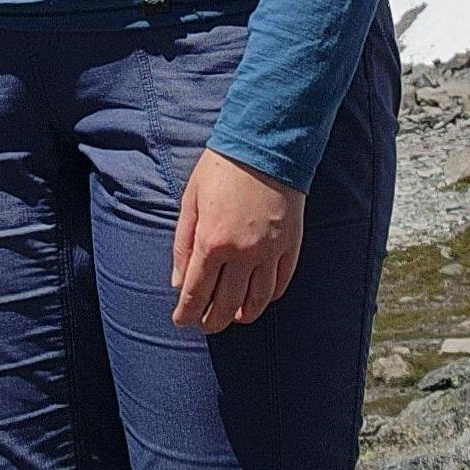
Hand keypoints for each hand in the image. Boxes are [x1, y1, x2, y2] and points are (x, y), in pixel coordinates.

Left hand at [171, 147, 305, 332]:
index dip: (187, 312)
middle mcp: (242, 253)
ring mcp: (270, 251)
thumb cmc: (222, 169)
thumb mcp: (191, 201)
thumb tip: (178, 282)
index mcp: (212, 242)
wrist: (265, 145)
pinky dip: (268, 298)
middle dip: (212, 321)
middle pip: (226, 304)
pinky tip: (259, 300)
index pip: (196, 291)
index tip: (181, 321)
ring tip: (232, 319)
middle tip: (205, 325)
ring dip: (242, 315)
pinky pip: (280, 283)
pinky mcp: (290, 246)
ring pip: (257, 300)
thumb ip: (182, 244)